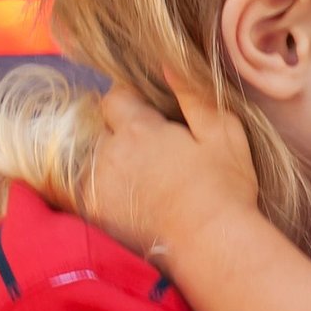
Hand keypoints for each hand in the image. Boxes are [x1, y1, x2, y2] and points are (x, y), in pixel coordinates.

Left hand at [91, 76, 257, 259]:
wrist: (211, 248)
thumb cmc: (224, 190)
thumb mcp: (224, 133)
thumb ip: (193, 95)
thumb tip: (167, 62)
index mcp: (138, 130)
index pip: (114, 97)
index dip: (129, 100)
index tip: (147, 113)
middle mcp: (110, 154)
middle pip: (100, 128)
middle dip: (118, 132)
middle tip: (149, 150)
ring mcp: (97, 187)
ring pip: (93, 159)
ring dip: (109, 161)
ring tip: (140, 178)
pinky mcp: (94, 215)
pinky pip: (86, 190)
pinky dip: (101, 190)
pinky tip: (129, 199)